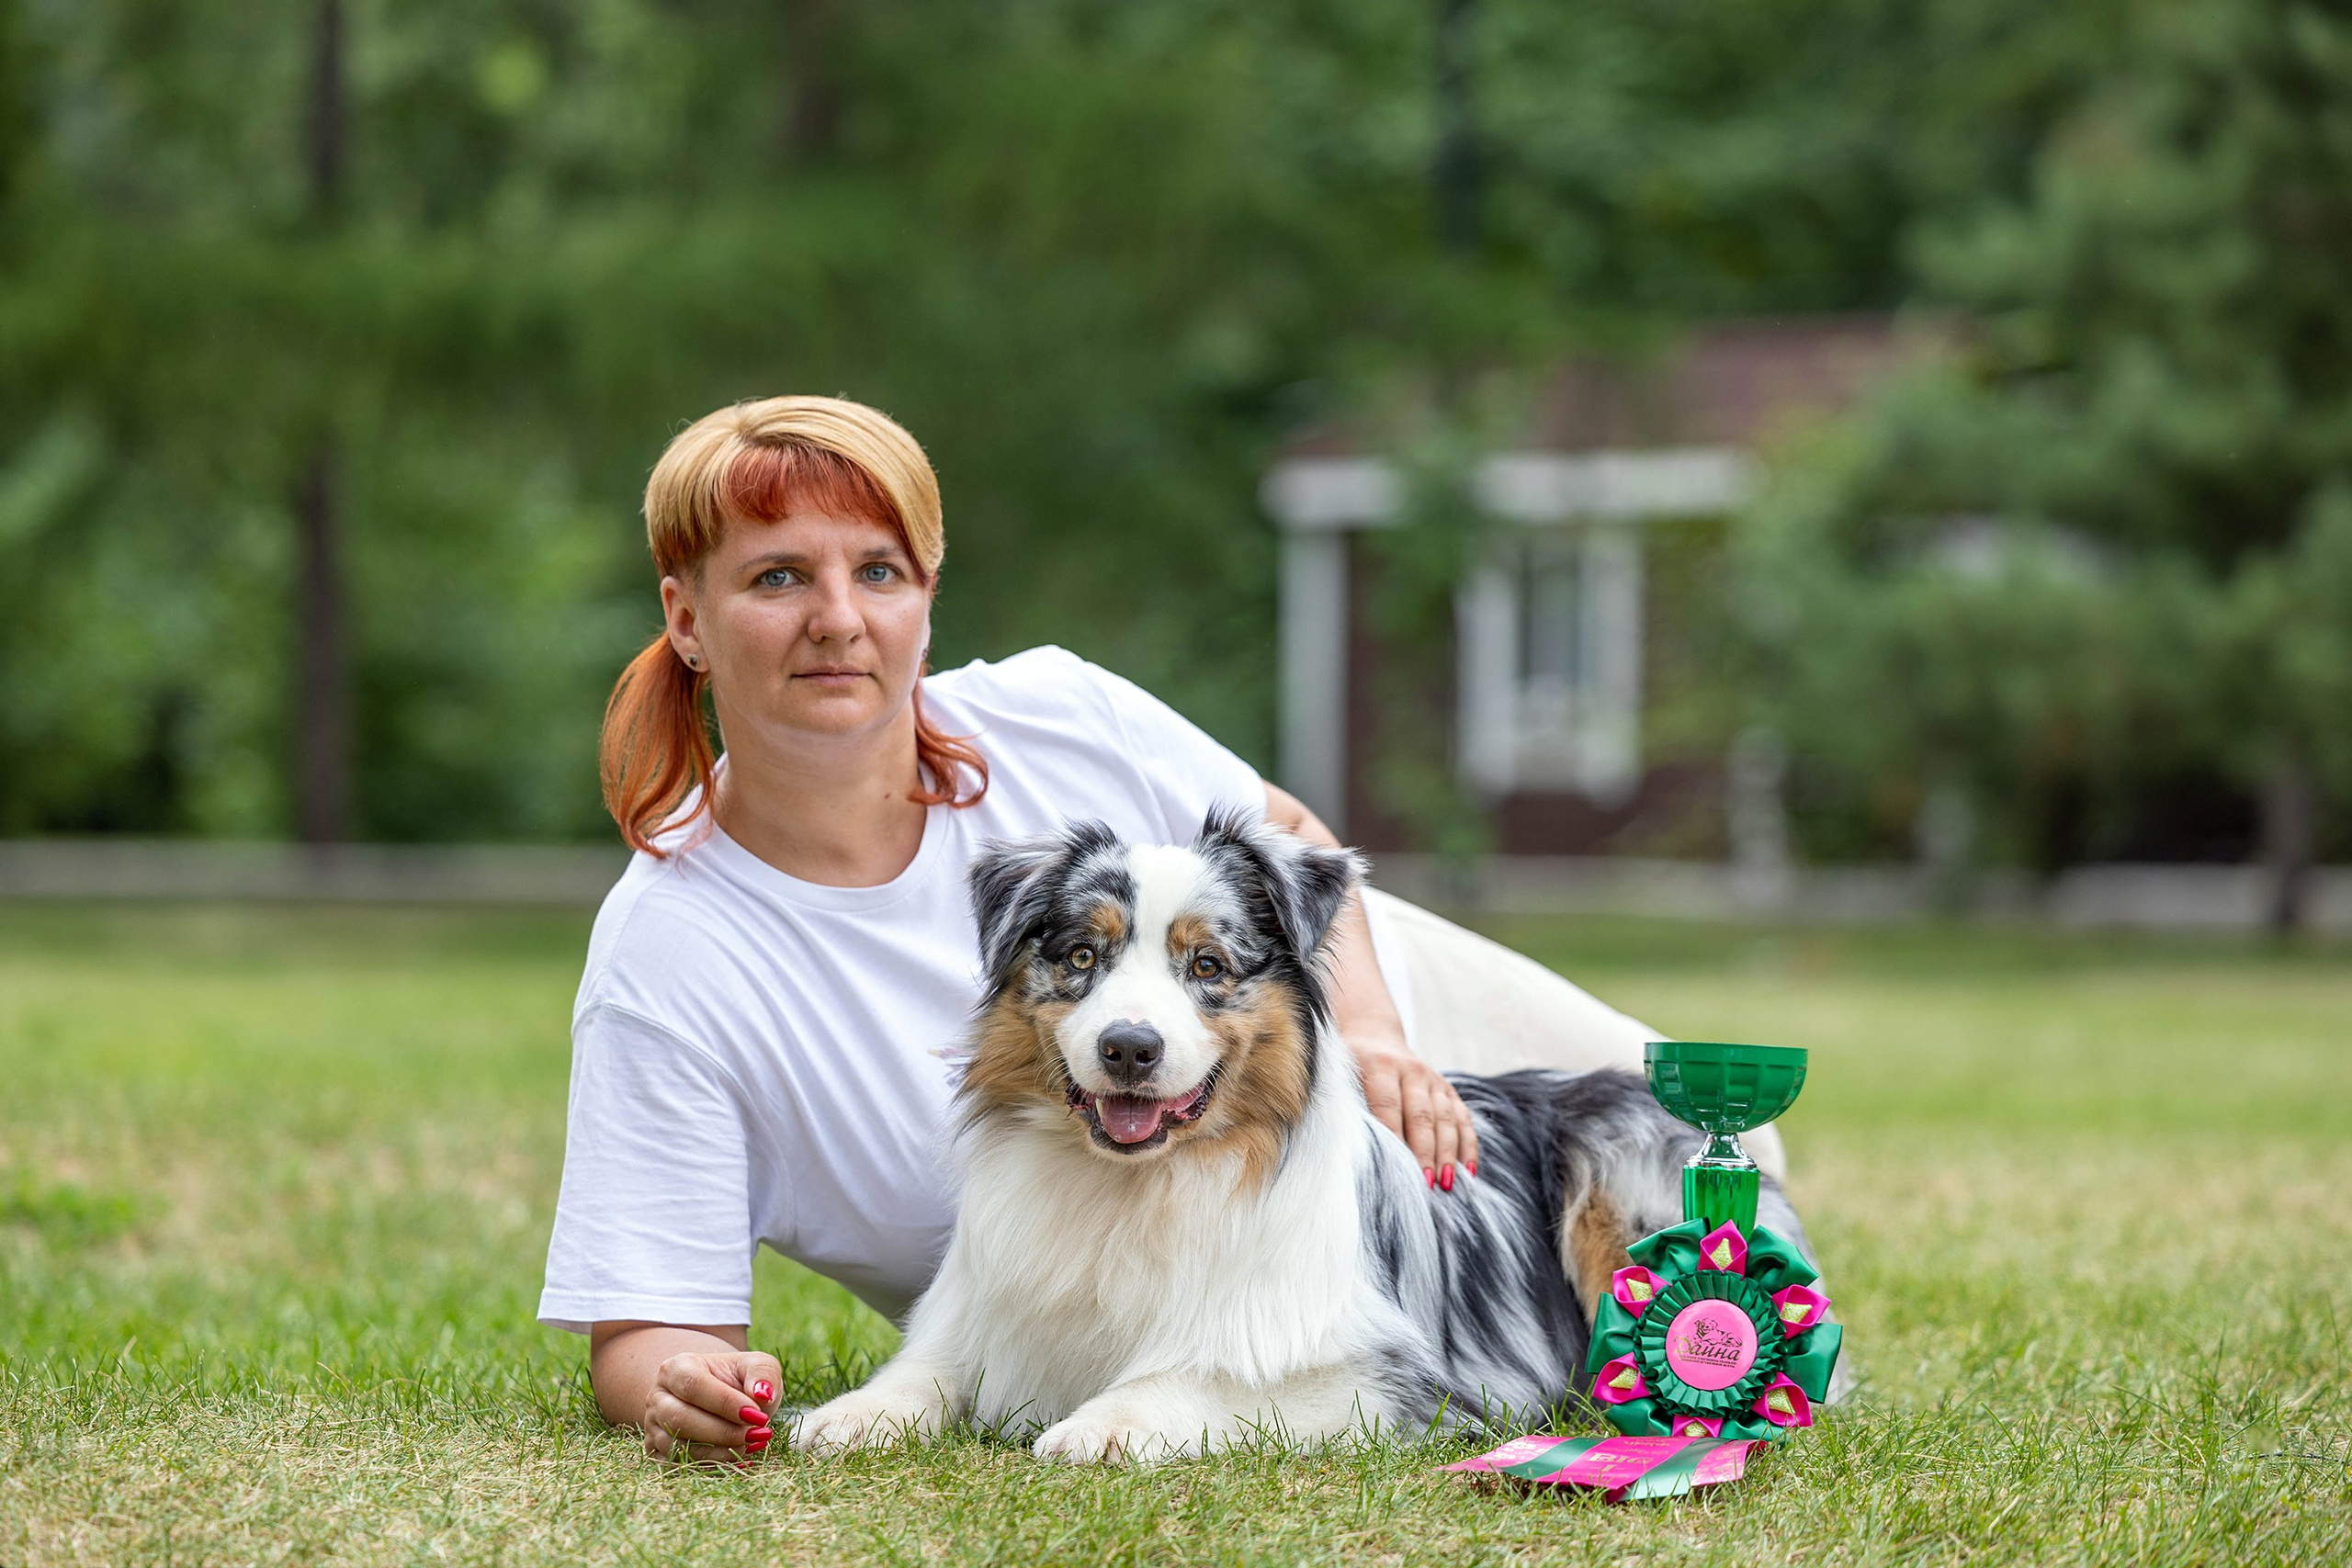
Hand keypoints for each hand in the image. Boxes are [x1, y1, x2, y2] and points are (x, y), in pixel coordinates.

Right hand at [641, 1348, 784, 1463]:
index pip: (694, 1386)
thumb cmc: (736, 1380)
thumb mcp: (754, 1365)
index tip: (757, 1415)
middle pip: (681, 1419)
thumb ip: (762, 1373)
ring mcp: (654, 1427)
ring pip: (679, 1447)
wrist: (718, 1397)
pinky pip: (679, 1467)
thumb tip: (763, 1394)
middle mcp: (657, 1398)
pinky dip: (711, 1466)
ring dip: (720, 1452)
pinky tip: (738, 1459)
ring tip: (751, 1444)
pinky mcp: (657, 1452)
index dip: (726, 1403)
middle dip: (724, 1432)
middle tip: (757, 1434)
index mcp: (676, 1368)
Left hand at [1351, 1031, 1478, 1190]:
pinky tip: (1469, 1170)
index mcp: (1379, 1066)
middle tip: (1426, 1185)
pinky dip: (1467, 1145)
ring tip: (1447, 1184)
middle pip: (1422, 1116)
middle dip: (1425, 1152)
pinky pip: (1463, 1118)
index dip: (1394, 1137)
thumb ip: (1343, 1105)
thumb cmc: (1350, 1069)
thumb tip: (1343, 1148)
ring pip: (1446, 1119)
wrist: (1374, 1038)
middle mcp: (1411, 1071)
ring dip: (1448, 1153)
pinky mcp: (1448, 1090)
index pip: (1388, 1105)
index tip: (1398, 1167)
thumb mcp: (1337, 1077)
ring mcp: (1433, 1080)